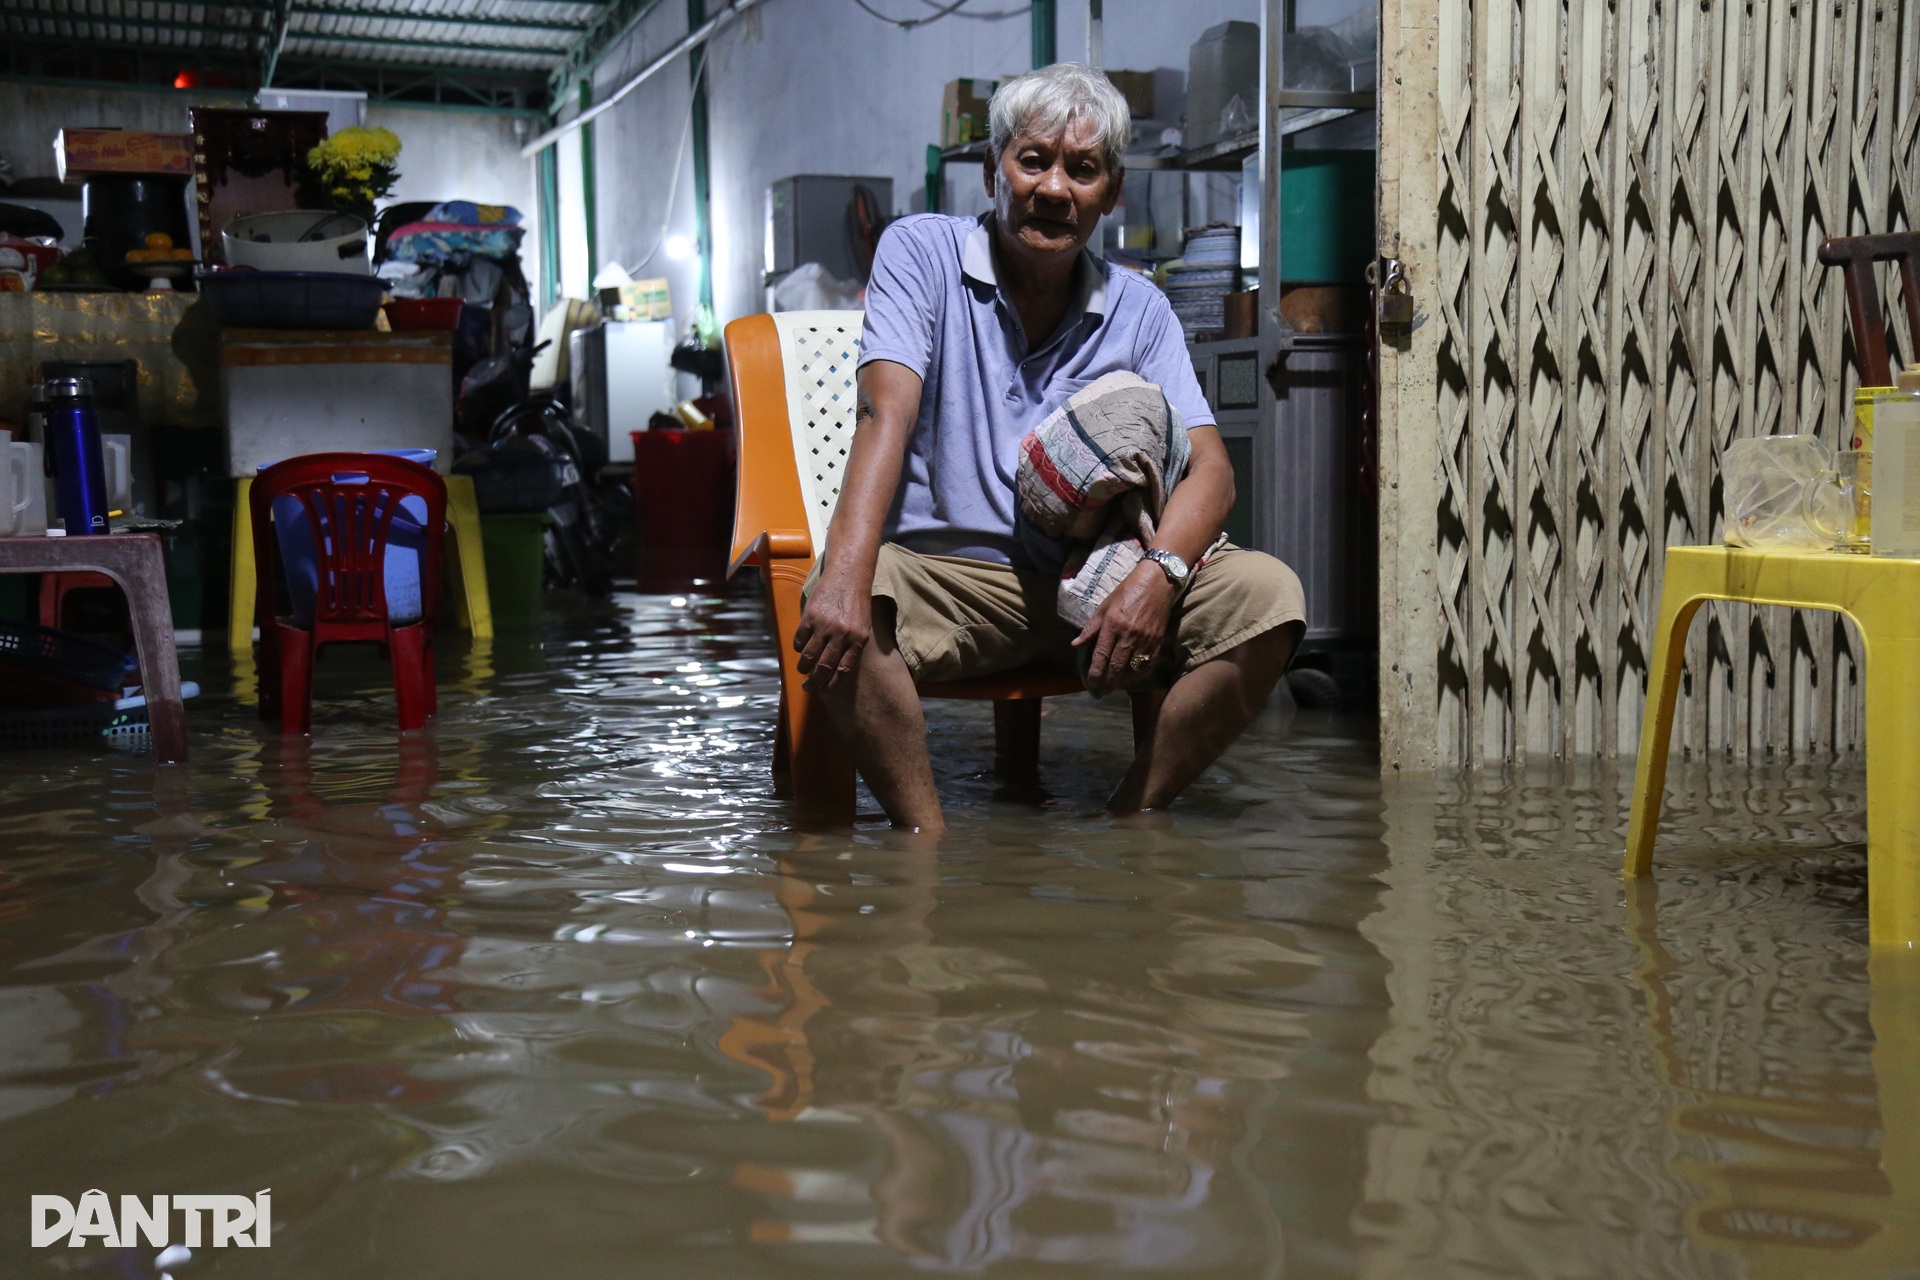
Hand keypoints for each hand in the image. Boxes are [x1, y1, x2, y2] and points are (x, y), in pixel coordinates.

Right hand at [793, 567, 872, 690]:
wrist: (849, 576)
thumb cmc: (857, 604)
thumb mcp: (863, 627)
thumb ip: (853, 648)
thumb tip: (837, 671)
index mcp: (858, 640)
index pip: (843, 670)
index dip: (832, 684)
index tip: (825, 691)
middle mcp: (842, 635)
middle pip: (824, 667)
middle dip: (815, 681)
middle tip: (809, 687)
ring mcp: (824, 626)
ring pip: (809, 656)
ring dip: (804, 667)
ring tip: (803, 670)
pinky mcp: (810, 616)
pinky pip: (800, 639)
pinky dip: (798, 648)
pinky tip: (800, 649)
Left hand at [1073, 561, 1174, 695]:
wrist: (1157, 582)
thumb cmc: (1127, 591)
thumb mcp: (1104, 606)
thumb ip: (1091, 628)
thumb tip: (1075, 644)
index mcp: (1112, 624)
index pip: (1101, 655)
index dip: (1095, 674)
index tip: (1091, 685)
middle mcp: (1128, 634)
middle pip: (1117, 667)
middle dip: (1108, 683)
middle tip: (1102, 692)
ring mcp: (1145, 639)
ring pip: (1133, 669)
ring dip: (1123, 681)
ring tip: (1114, 686)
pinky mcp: (1157, 641)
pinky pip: (1148, 665)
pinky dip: (1139, 675)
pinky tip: (1131, 678)